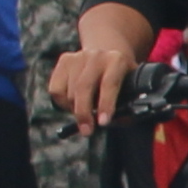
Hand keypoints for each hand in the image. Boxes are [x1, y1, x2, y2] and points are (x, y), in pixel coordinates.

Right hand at [51, 6, 151, 130]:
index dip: (105, 104)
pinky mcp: (64, 60)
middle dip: (84, 113)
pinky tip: (73, 103)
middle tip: (87, 131)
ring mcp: (78, 56)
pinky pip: (56, 90)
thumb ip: (127, 107)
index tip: (103, 123)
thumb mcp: (131, 89)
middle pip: (83, 87)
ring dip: (74, 110)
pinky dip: (62, 103)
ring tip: (85, 114)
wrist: (106, 58)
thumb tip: (118, 121)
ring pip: (69, 93)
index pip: (109, 83)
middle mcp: (97, 55)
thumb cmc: (120, 81)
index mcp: (117, 61)